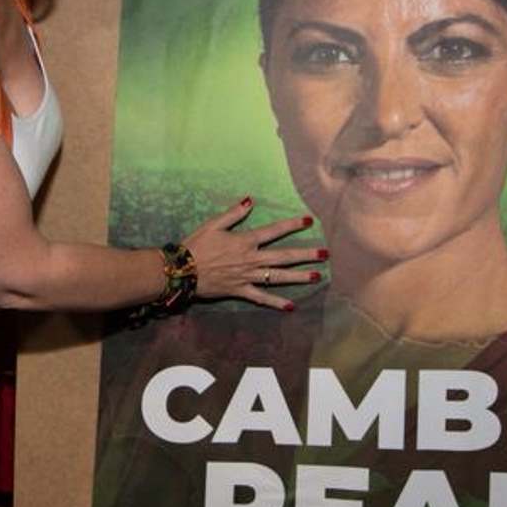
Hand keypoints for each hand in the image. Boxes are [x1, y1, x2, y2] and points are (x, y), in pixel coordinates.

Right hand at [184, 198, 326, 310]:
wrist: (182, 272)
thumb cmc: (195, 245)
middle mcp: (251, 259)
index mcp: (245, 241)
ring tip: (317, 276)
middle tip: (325, 254)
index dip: (292, 224)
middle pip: (283, 256)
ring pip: (278, 277)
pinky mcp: (240, 291)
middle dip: (306, 255)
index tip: (309, 220)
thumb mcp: (213, 224)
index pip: (274, 231)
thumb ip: (234, 213)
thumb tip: (251, 200)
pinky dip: (276, 302)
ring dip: (298, 277)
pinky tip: (291, 306)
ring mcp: (247, 276)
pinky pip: (262, 298)